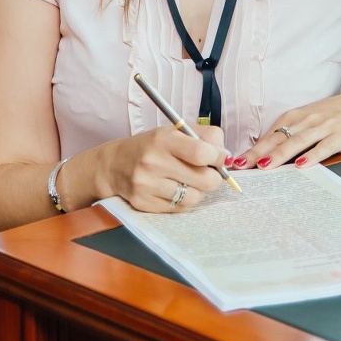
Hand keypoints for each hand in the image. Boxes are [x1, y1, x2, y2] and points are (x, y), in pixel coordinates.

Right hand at [98, 124, 228, 212]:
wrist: (114, 165)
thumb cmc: (152, 146)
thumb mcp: (174, 132)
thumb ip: (204, 137)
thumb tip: (226, 156)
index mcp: (163, 139)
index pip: (201, 153)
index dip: (218, 158)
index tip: (221, 158)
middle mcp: (153, 161)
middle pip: (204, 179)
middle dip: (214, 178)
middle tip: (209, 173)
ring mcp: (147, 185)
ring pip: (194, 197)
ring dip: (198, 191)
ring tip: (188, 182)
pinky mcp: (143, 203)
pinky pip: (179, 208)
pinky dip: (183, 201)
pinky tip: (174, 190)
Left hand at [234, 87, 340, 170]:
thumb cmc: (337, 114)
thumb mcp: (311, 119)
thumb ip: (292, 134)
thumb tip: (268, 154)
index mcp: (295, 117)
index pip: (269, 135)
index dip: (252, 149)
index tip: (235, 162)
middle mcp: (306, 120)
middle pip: (277, 138)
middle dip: (257, 153)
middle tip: (240, 166)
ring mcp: (323, 127)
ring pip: (297, 142)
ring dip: (279, 154)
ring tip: (264, 166)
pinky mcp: (340, 135)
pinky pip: (323, 146)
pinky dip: (312, 156)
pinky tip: (301, 166)